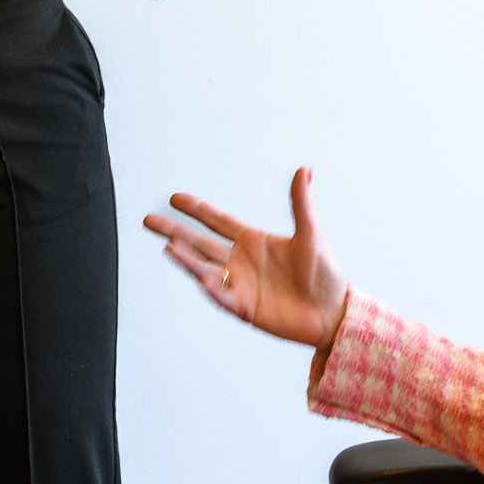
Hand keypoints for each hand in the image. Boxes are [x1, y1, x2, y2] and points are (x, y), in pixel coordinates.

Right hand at [143, 168, 347, 354]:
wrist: (334, 314)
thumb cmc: (325, 275)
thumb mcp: (311, 234)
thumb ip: (302, 203)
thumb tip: (305, 169)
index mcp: (253, 241)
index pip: (217, 221)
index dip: (196, 209)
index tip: (174, 198)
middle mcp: (241, 261)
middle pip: (200, 243)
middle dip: (174, 231)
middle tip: (149, 220)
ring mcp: (240, 285)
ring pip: (205, 268)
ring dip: (187, 258)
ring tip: (168, 246)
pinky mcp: (245, 308)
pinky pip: (223, 297)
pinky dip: (212, 289)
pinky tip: (201, 279)